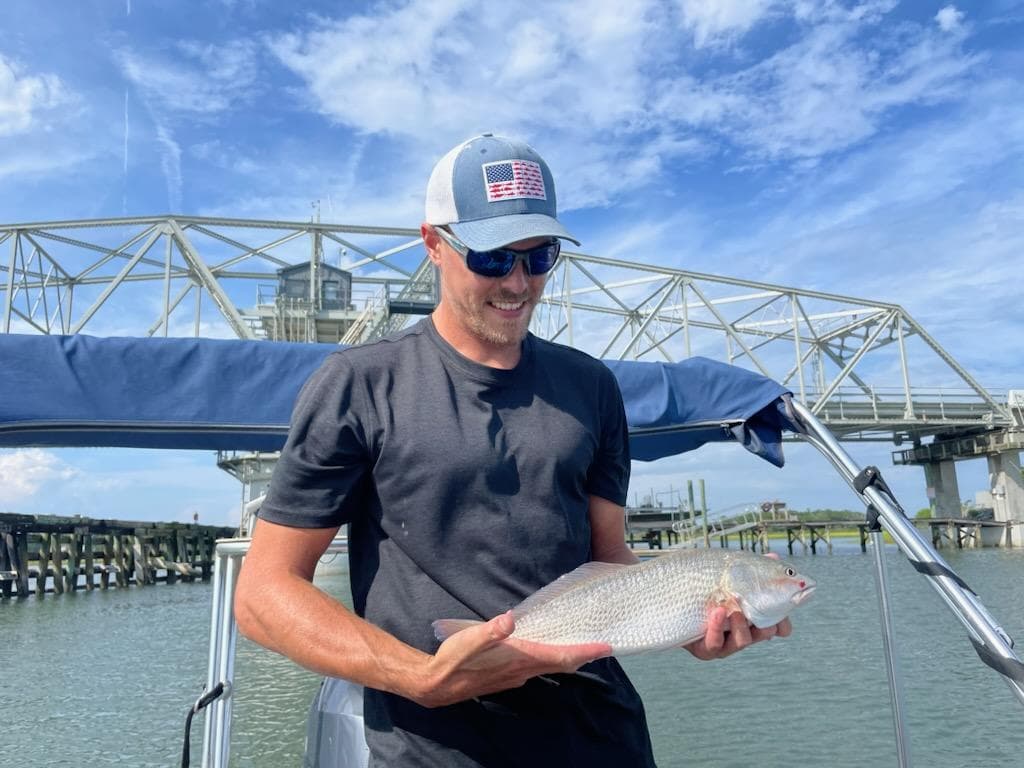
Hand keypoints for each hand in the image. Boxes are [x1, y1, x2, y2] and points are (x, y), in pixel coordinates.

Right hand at [412, 611, 611, 707]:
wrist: (437, 684)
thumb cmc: (453, 660)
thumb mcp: (469, 640)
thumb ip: (490, 630)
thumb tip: (510, 619)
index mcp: (519, 658)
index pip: (560, 656)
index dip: (585, 651)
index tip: (606, 647)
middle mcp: (522, 671)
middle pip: (562, 663)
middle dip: (584, 655)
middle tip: (604, 645)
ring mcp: (516, 676)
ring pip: (551, 666)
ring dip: (569, 657)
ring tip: (584, 646)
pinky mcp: (508, 676)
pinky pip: (539, 667)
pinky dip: (552, 659)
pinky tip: (550, 651)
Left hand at [683, 551, 792, 660]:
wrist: (675, 603)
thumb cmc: (706, 592)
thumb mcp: (729, 578)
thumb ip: (751, 570)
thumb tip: (773, 557)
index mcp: (750, 620)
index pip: (774, 627)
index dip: (782, 626)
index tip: (784, 622)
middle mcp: (740, 634)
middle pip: (762, 635)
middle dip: (766, 626)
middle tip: (764, 614)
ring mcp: (724, 644)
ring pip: (742, 641)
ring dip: (741, 625)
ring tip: (736, 610)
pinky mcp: (705, 649)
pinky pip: (714, 644)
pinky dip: (717, 628)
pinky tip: (717, 612)